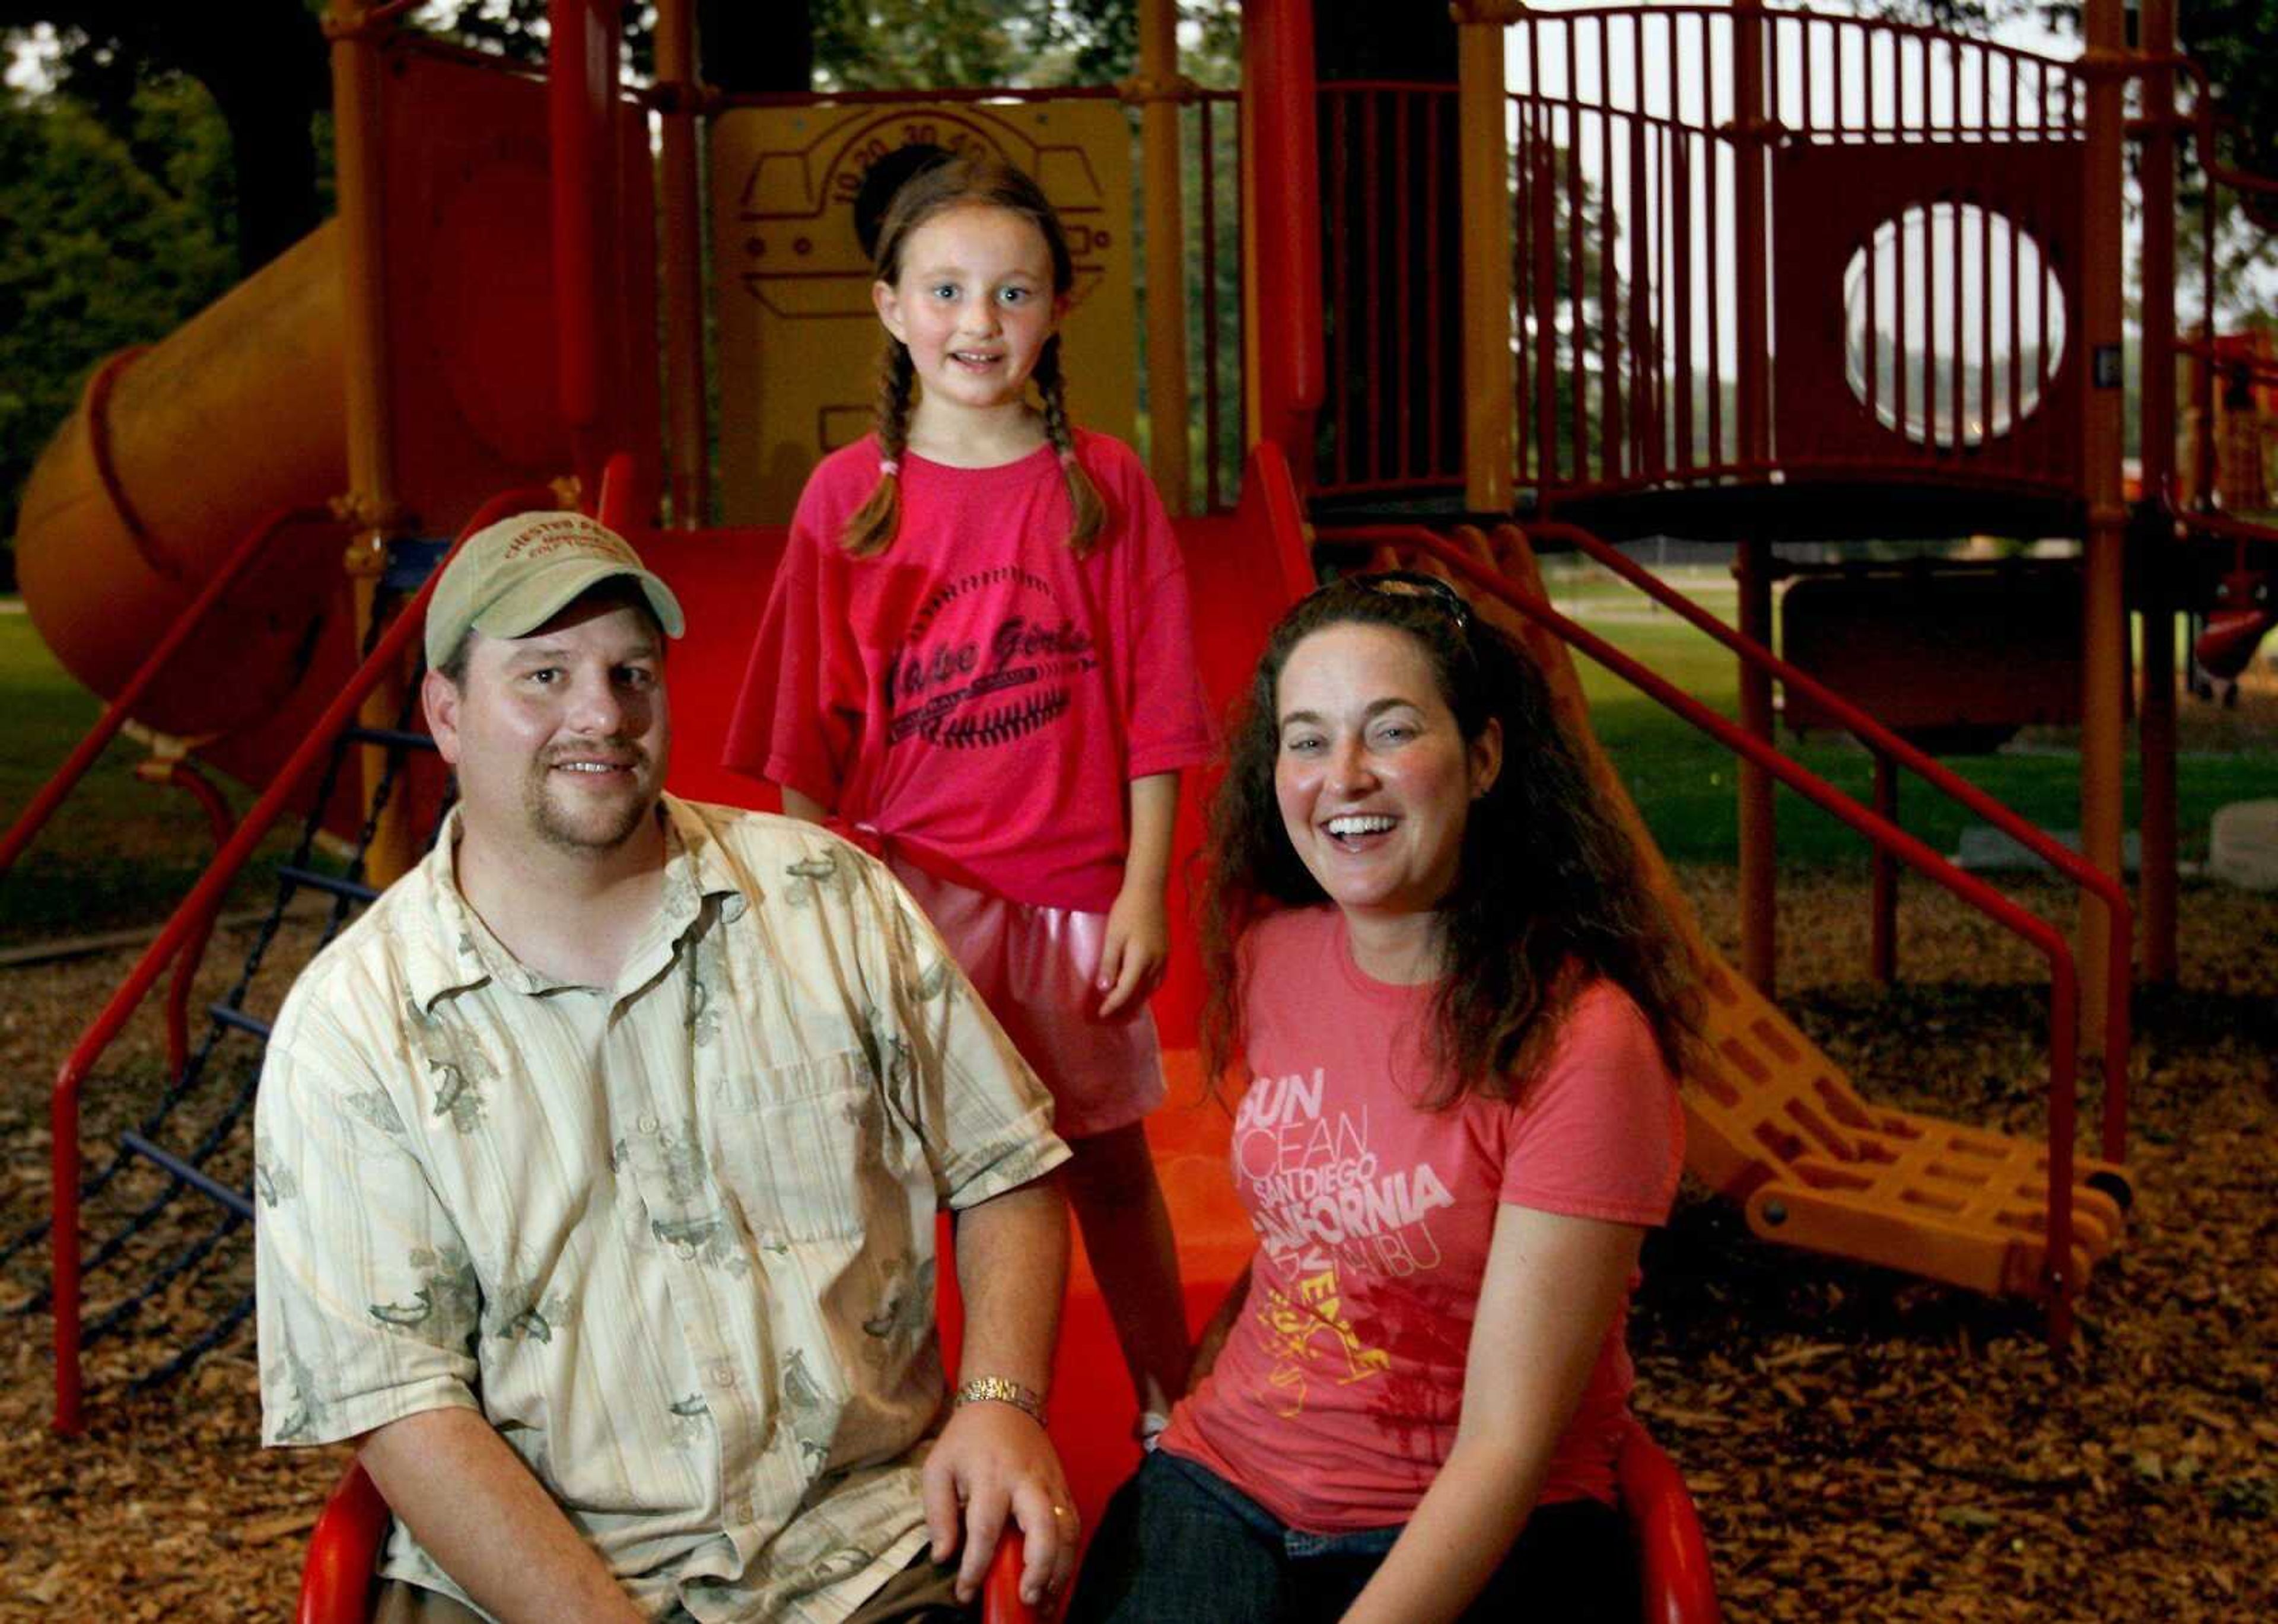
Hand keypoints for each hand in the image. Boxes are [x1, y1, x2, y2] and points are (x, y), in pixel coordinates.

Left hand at [921, 1397, 1078, 1607]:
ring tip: (1045, 1600)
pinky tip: (1057, 1577)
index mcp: (991, 1477)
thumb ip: (938, 1513)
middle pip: (1043, 1529)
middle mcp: (1027, 1482)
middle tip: (1027, 1598)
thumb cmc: (967, 1439)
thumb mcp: (938, 1468)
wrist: (1006, 1400)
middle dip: (1038, 1569)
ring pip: (1067, 1531)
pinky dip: (1069, 1555)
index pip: (985, 1530)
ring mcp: (1052, 1485)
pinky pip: (1073, 1525)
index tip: (966, 1593)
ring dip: (1060, 1569)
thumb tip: (944, 1556)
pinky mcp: (1064, 1488)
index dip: (976, 1567)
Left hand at [1095, 884, 1167, 1017]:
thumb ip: (1109, 964)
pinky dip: (1147, 989)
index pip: (1125, 991)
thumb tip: (1104, 989)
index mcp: (1141, 961)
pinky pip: (1157, 979)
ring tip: (1124, 1006)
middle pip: (1140, 994)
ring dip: (1137, 999)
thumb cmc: (1126, 912)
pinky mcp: (1166, 952)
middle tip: (1111, 1015)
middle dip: (1125, 1007)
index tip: (1101, 1014)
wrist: (1148, 891)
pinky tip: (1139, 988)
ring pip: (1151, 988)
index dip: (1113, 1004)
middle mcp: (1156, 964)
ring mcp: (1164, 958)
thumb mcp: (1113, 937)